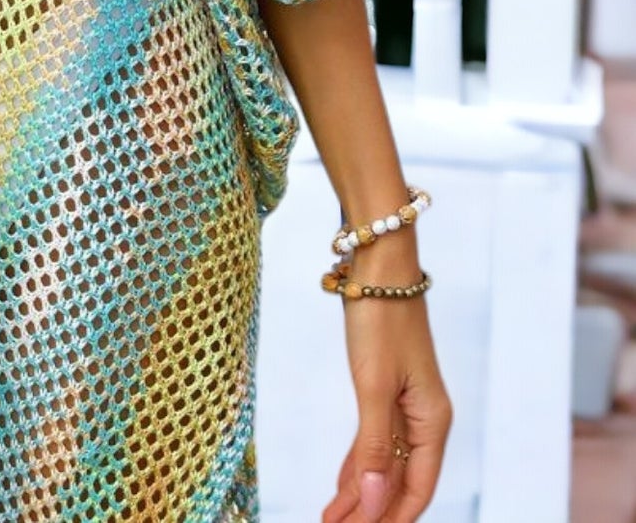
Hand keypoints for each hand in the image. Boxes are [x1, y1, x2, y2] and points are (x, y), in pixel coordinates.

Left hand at [322, 272, 451, 521]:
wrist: (379, 266)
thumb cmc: (381, 319)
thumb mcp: (373, 385)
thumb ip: (375, 446)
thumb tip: (374, 503)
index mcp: (432, 422)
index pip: (416, 489)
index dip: (389, 517)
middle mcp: (424, 419)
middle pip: (399, 481)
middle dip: (371, 510)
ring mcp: (405, 405)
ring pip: (385, 463)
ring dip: (360, 493)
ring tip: (332, 518)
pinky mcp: (386, 389)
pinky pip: (375, 441)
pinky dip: (358, 465)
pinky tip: (342, 487)